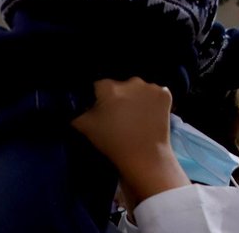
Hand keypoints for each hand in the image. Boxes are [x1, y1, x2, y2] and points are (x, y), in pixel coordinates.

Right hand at [72, 78, 188, 211]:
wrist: (144, 156)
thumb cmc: (112, 142)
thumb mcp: (84, 127)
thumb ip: (75, 112)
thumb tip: (73, 105)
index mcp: (109, 87)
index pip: (99, 86)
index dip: (98, 97)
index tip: (102, 110)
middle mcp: (131, 81)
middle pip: (120, 86)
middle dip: (119, 97)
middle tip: (119, 115)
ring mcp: (151, 87)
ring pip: (139, 89)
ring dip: (137, 98)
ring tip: (136, 116)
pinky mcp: (165, 94)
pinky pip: (156, 94)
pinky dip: (153, 101)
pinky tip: (150, 114)